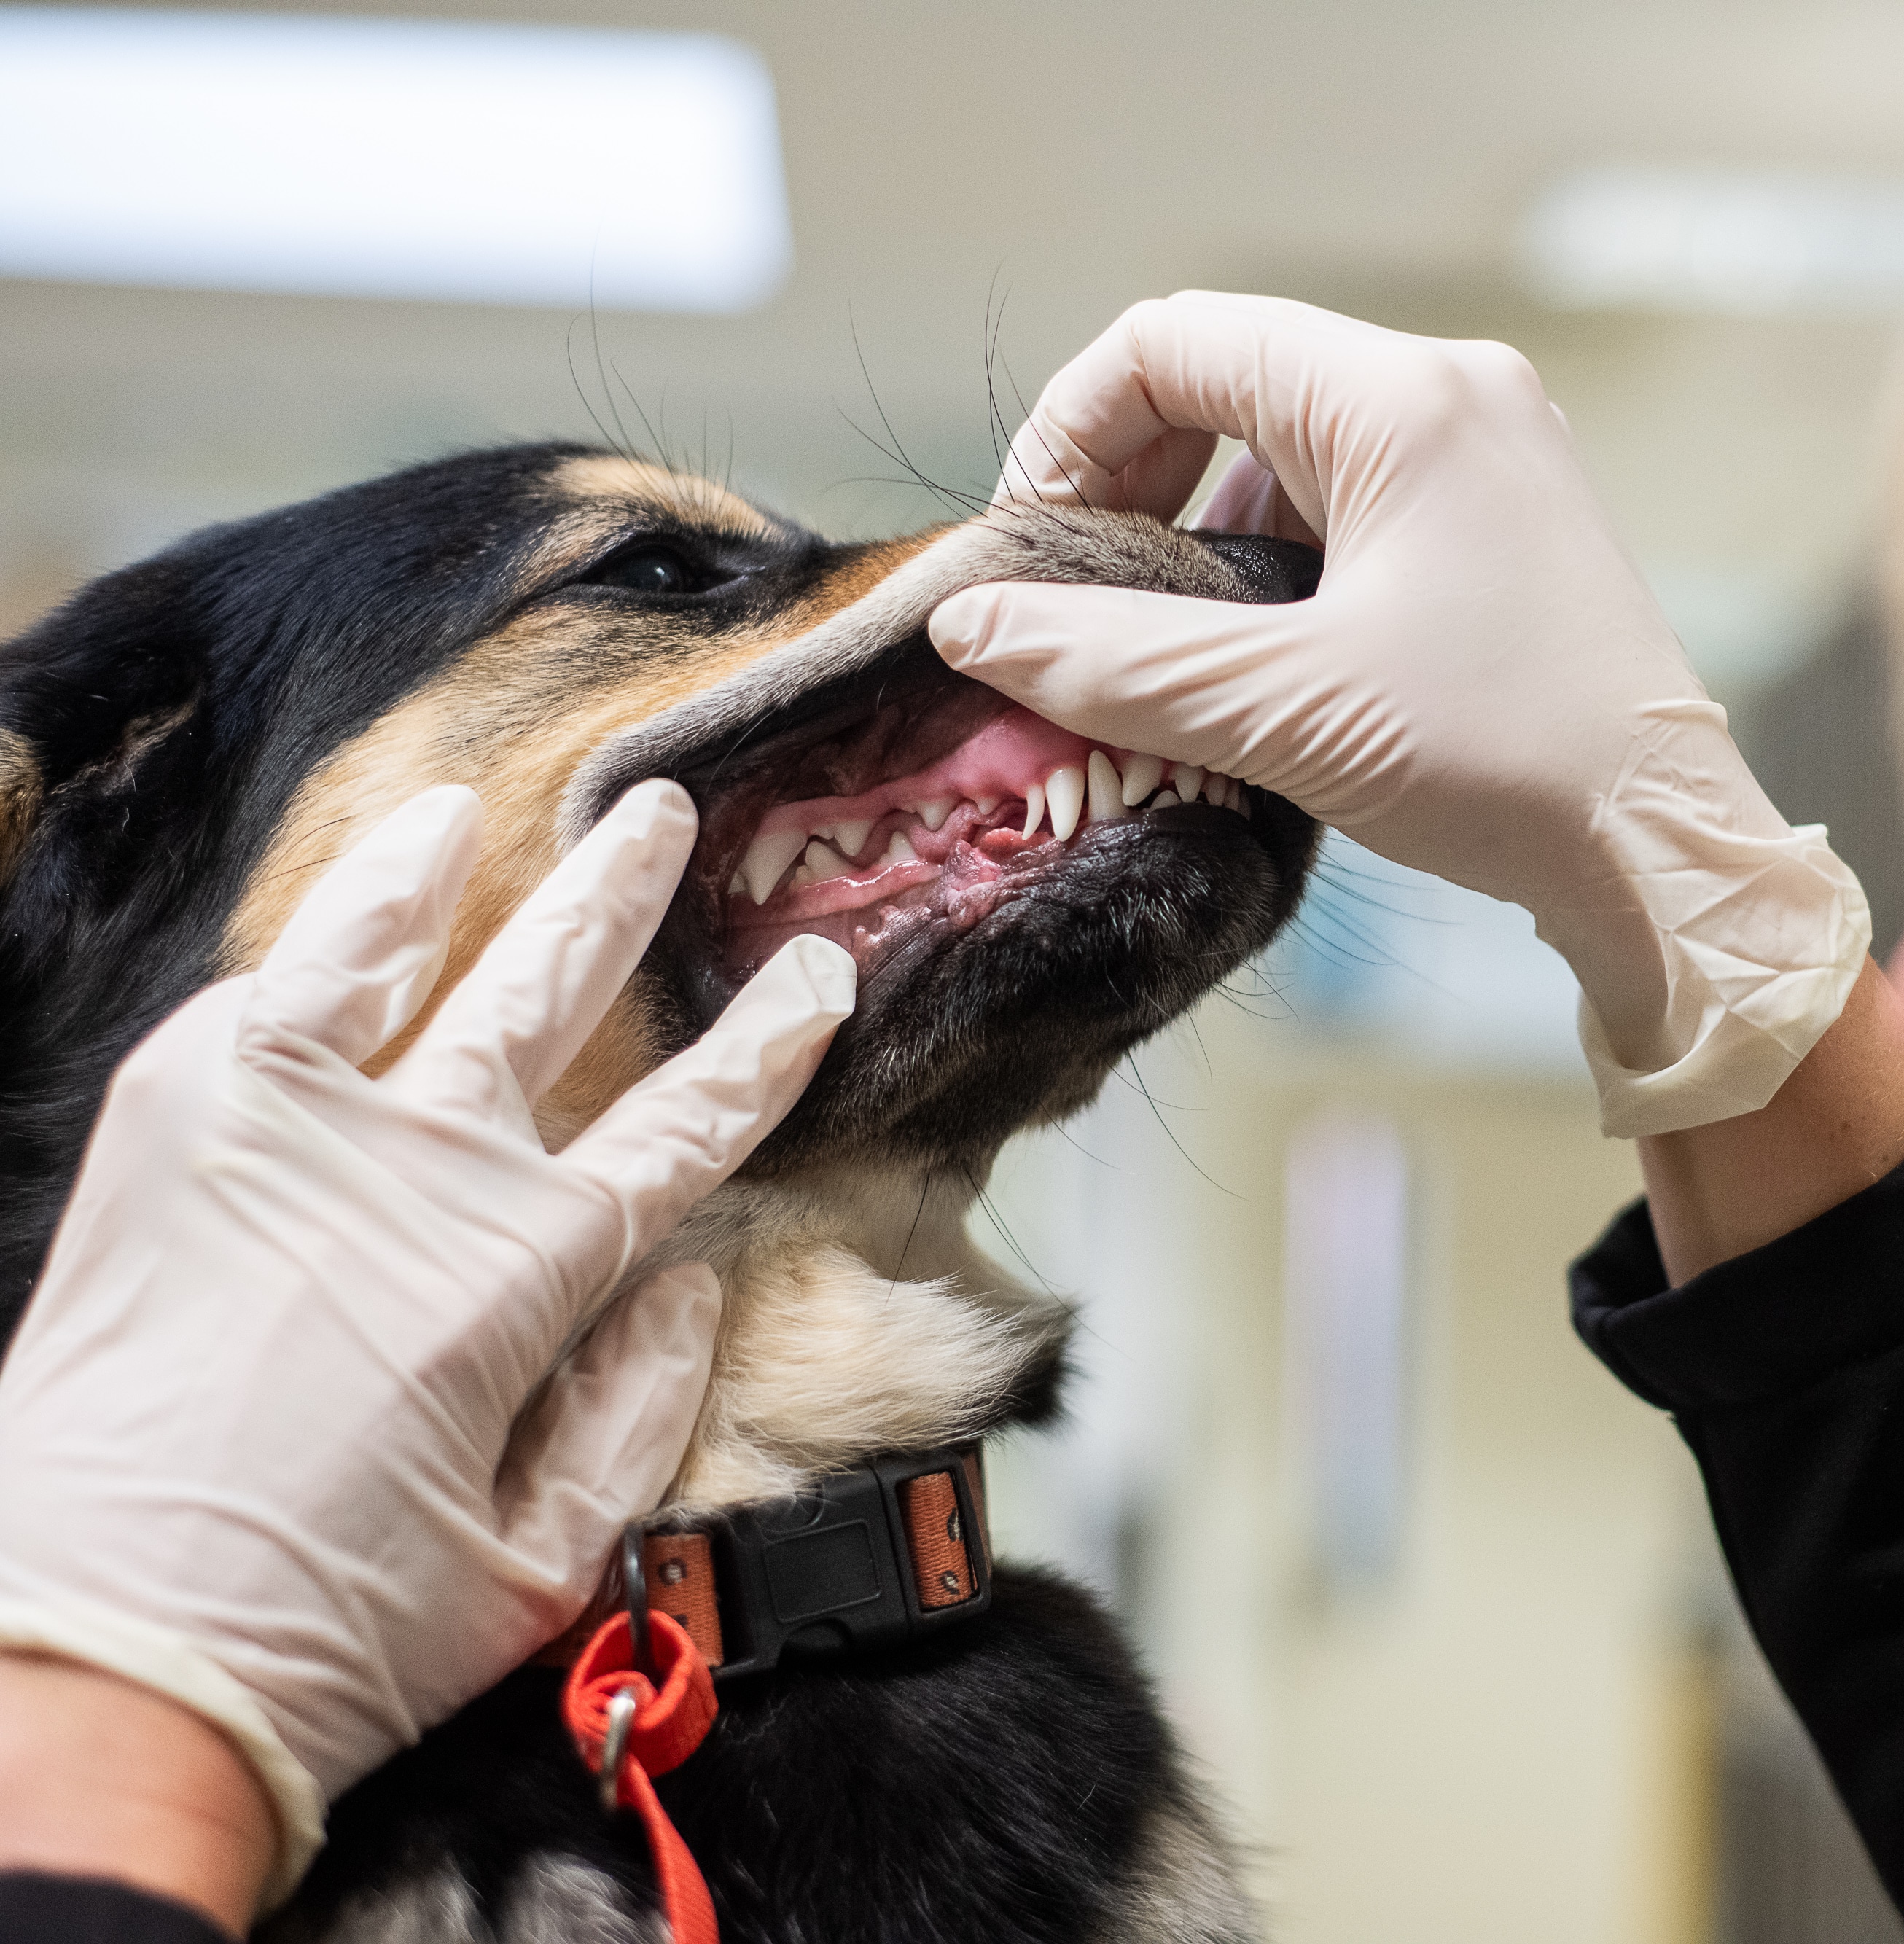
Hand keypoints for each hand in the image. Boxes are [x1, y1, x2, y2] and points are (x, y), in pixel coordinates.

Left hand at [0, 781, 852, 1909]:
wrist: (89, 1663)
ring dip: (453, 872)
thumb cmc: (317, 1634)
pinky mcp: (176, 1134)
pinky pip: (261, 999)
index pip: (690, 1124)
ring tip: (478, 811)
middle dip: (622, 895)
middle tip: (659, 817)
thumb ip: (639, 1417)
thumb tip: (690, 1294)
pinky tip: (344, 905)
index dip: (768, 1042)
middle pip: (552, 992)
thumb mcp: (540, 1570)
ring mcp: (292, 1134)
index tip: (814, 977)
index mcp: (528, 1274)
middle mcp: (425, 1172)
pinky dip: (315, 935)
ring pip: (395, 953)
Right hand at [928, 291, 1868, 1136]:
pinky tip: (1249, 665)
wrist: (1664, 853)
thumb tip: (969, 624)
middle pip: (1229, 384)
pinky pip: (1352, 509)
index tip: (1033, 548)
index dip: (1073, 430)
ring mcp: (1488, 461)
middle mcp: (1453, 398)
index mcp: (1403, 398)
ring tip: (1157, 650)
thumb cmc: (1501, 762)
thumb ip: (1110, 659)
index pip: (1175, 341)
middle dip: (1132, 484)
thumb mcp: (1281, 709)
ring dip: (1201, 537)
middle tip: (1078, 603)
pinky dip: (1277, 569)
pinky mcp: (1502, 531)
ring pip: (1288, 455)